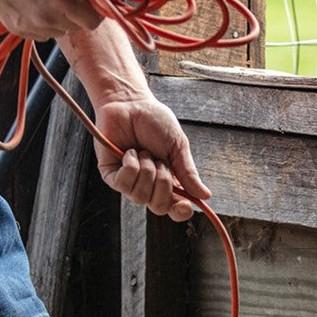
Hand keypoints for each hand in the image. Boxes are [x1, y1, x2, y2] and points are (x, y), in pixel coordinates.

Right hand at [0, 0, 102, 40]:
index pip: (93, 21)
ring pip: (59, 31)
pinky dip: (43, 22)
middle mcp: (48, 19)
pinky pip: (41, 33)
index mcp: (63, 0)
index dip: (96, 10)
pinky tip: (35, 2)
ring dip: (60, 18)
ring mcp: (31, 26)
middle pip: (76, 27)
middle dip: (77, 12)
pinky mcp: (17, 29)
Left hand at [93, 95, 210, 221]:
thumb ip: (188, 172)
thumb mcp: (177, 146)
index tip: (186, 205)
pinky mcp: (111, 175)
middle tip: (161, 162)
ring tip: (144, 152)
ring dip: (147, 171)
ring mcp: (129, 182)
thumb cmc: (154, 121)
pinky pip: (123, 184)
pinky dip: (131, 166)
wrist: (130, 103)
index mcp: (167, 180)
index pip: (174, 208)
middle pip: (159, 207)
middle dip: (163, 184)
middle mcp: (148, 185)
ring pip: (140, 196)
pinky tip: (130, 153)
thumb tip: (205, 195)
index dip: (180, 212)